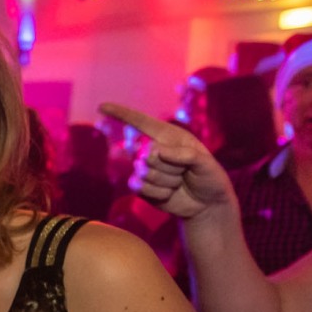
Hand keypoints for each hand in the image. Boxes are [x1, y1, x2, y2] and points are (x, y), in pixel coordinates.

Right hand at [98, 103, 235, 220]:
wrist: (207, 204)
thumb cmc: (209, 177)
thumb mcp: (206, 163)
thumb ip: (183, 154)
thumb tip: (156, 151)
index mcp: (168, 136)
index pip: (141, 122)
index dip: (120, 114)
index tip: (102, 107)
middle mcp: (154, 150)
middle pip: (147, 154)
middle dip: (170, 167)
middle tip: (185, 172)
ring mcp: (145, 169)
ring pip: (144, 173)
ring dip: (167, 181)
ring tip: (179, 182)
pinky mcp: (141, 188)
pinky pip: (139, 187)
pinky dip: (159, 193)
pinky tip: (169, 193)